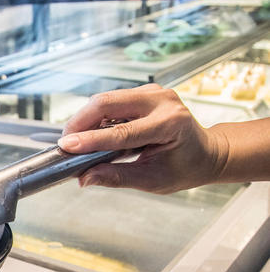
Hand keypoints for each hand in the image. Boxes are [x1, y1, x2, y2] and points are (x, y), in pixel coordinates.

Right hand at [59, 83, 228, 192]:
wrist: (206, 152)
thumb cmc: (184, 168)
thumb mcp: (152, 180)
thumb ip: (116, 177)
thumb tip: (85, 178)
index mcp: (169, 124)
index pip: (120, 132)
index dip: (90, 140)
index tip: (66, 147)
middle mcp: (162, 101)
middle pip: (107, 103)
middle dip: (80, 122)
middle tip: (65, 143)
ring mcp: (154, 92)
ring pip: (106, 99)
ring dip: (85, 118)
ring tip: (76, 140)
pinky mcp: (145, 92)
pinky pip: (112, 100)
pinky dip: (96, 116)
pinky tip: (91, 132)